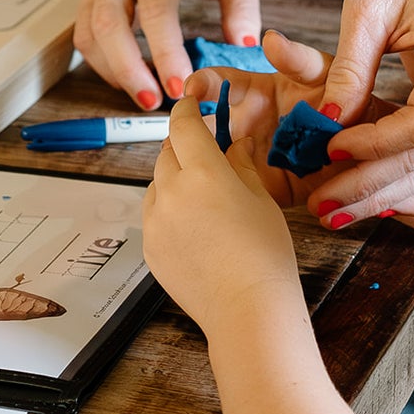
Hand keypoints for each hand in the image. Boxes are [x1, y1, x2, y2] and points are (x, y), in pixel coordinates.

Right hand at [76, 0, 262, 109]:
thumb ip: (243, 4)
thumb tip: (244, 46)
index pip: (155, 10)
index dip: (165, 53)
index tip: (180, 87)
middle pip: (109, 25)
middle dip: (130, 70)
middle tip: (155, 103)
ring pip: (91, 35)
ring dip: (115, 73)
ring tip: (147, 97)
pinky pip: (85, 38)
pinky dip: (104, 65)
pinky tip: (129, 80)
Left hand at [142, 97, 304, 337]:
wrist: (247, 310)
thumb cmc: (264, 255)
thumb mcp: (261, 199)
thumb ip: (241, 164)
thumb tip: (236, 142)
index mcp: (202, 172)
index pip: (184, 125)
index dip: (187, 109)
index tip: (191, 103)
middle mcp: (170, 192)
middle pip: (167, 152)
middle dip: (183, 146)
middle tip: (205, 152)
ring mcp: (155, 222)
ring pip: (157, 184)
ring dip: (173, 179)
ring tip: (204, 197)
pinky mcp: (149, 247)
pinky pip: (154, 215)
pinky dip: (168, 210)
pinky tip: (195, 227)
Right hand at [184, 30, 396, 213]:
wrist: (378, 148)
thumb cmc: (352, 101)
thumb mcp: (328, 74)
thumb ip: (298, 59)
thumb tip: (269, 39)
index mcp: (256, 92)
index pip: (216, 84)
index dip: (200, 85)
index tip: (189, 89)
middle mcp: (248, 124)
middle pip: (205, 127)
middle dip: (190, 134)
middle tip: (182, 136)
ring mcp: (254, 156)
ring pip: (217, 162)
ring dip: (208, 166)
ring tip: (203, 168)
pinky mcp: (267, 188)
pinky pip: (241, 192)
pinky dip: (233, 194)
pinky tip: (230, 192)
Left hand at [317, 0, 413, 215]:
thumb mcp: (367, 4)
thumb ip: (348, 64)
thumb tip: (329, 120)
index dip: (374, 144)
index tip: (327, 147)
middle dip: (370, 186)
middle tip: (319, 205)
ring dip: (386, 198)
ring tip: (335, 214)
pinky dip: (412, 191)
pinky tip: (372, 206)